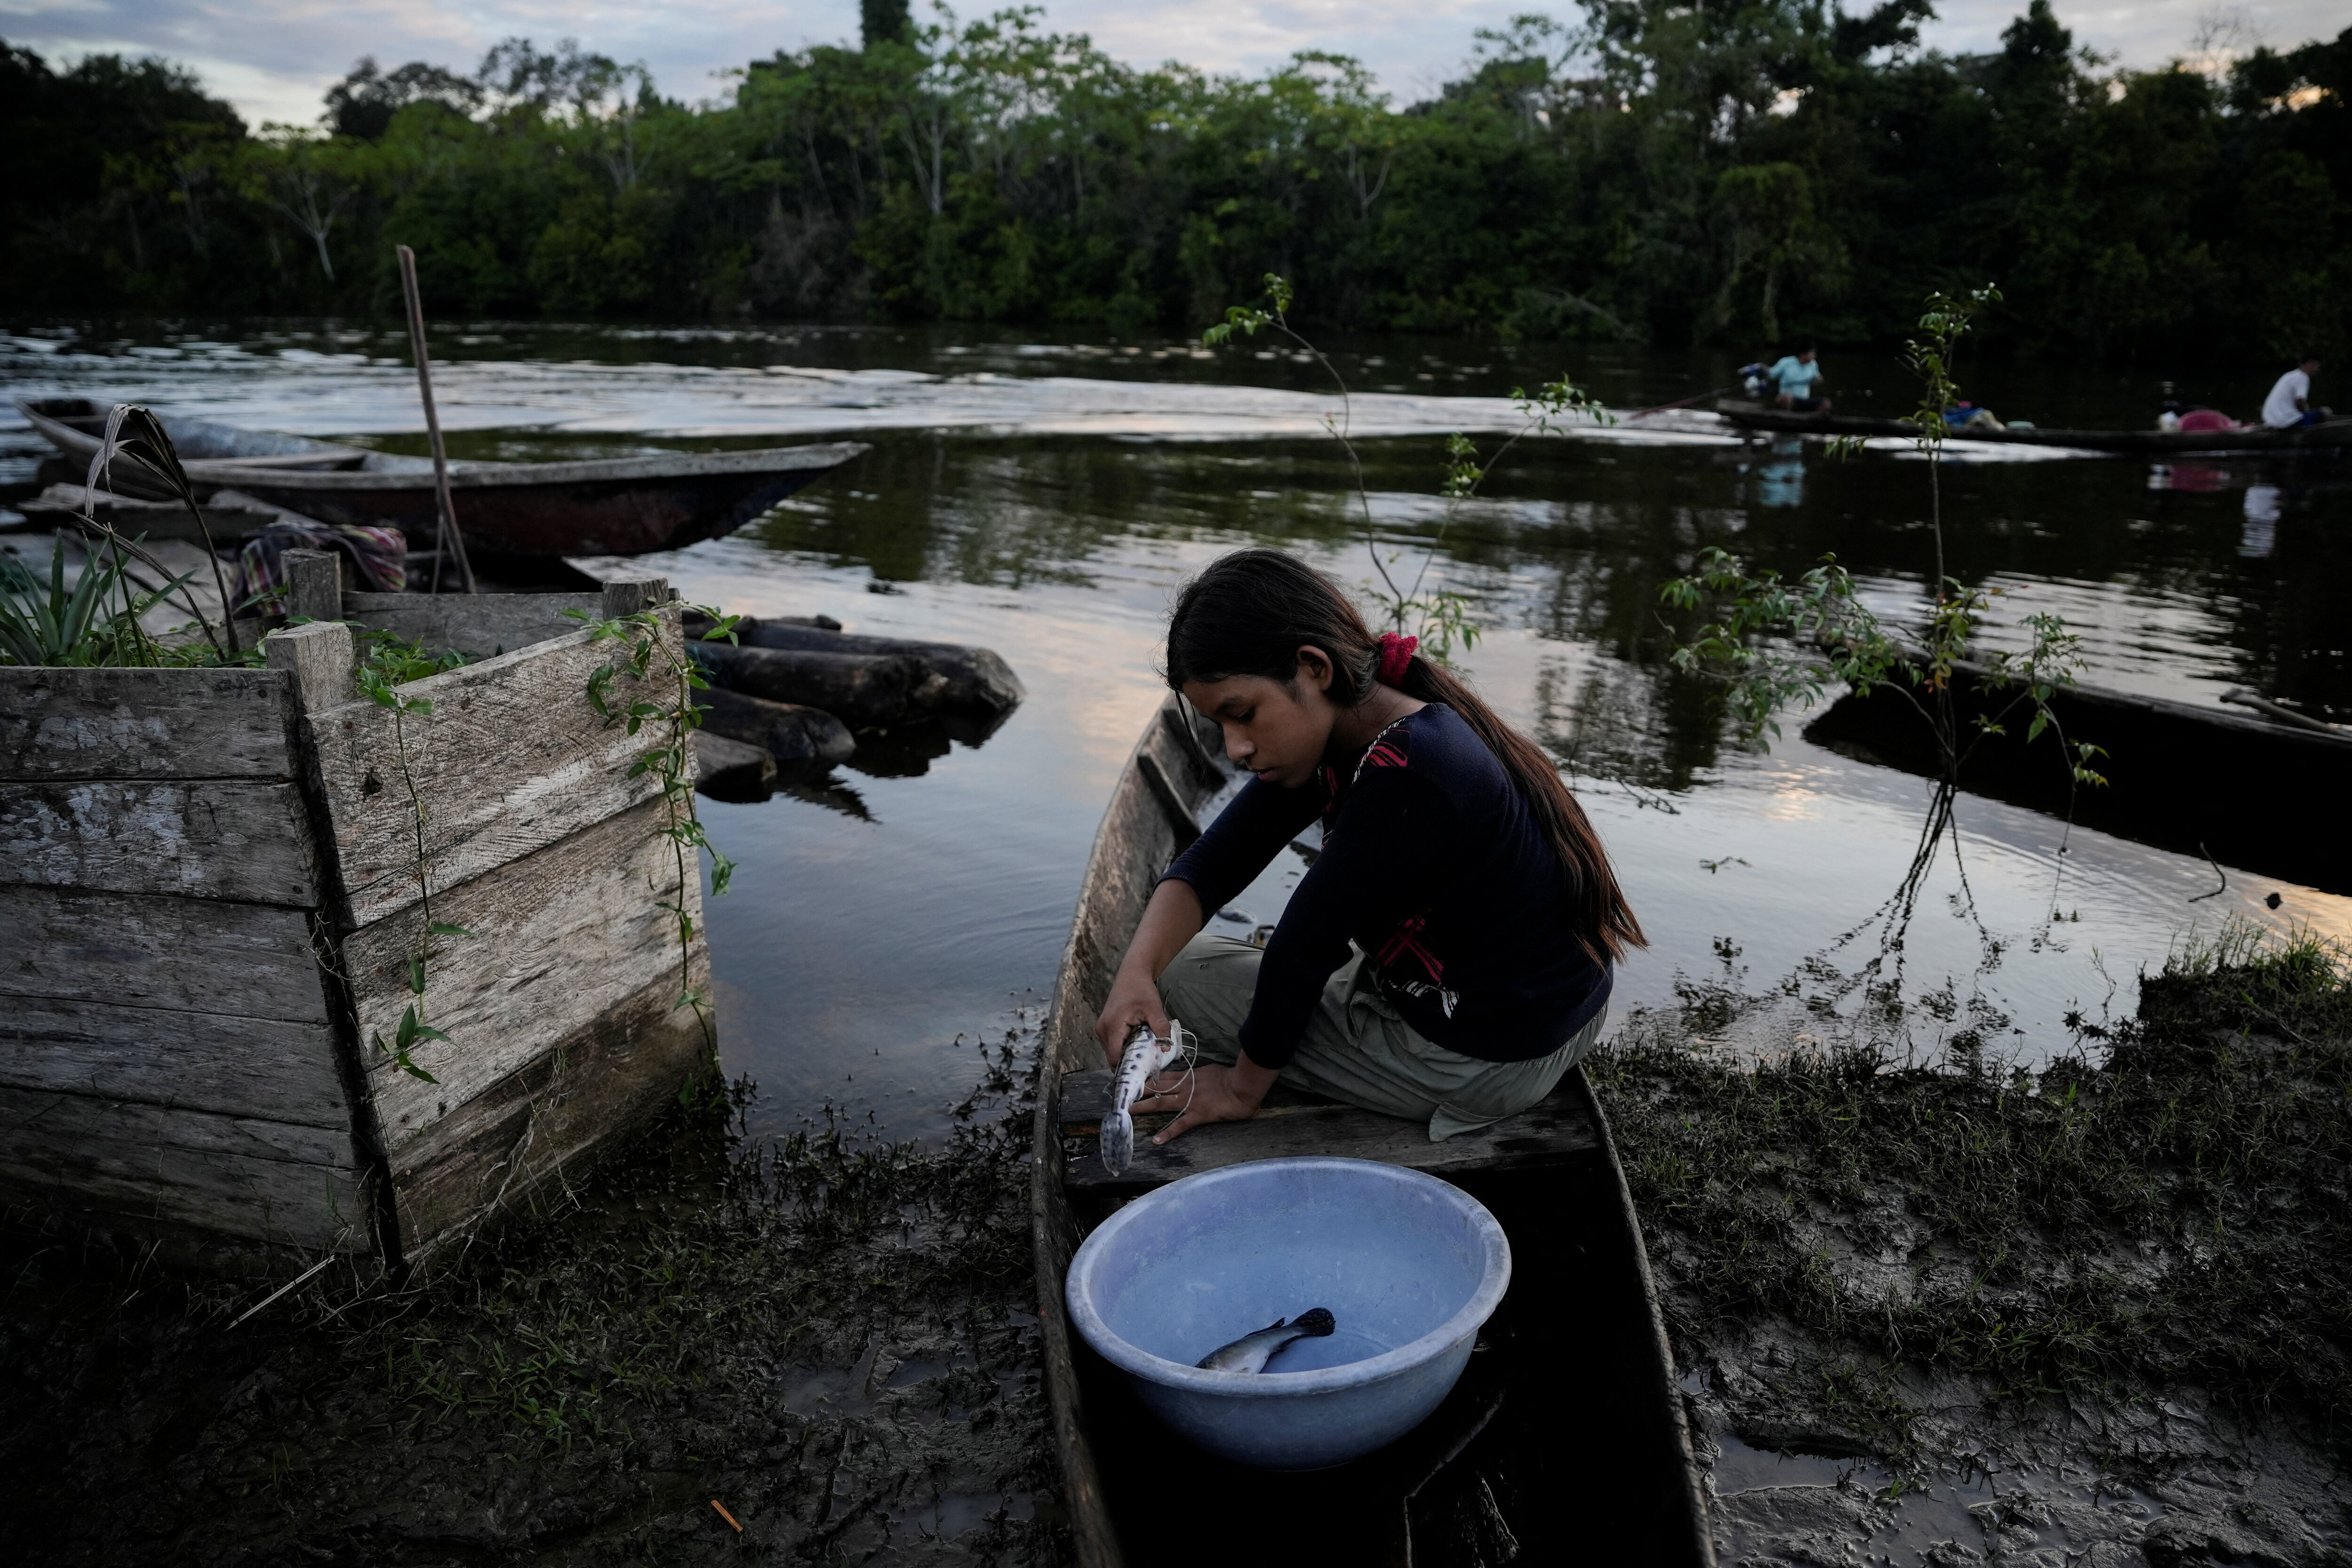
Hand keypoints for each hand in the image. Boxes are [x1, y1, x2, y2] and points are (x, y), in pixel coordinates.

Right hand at [1094, 964, 1168, 1068]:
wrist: (1132, 974)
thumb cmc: (1141, 989)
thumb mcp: (1154, 1008)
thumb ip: (1161, 1028)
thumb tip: (1166, 1048)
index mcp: (1112, 1026)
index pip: (1115, 1057)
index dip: (1128, 1067)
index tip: (1144, 1071)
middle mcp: (1102, 1030)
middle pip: (1113, 1057)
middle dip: (1129, 1062)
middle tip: (1148, 1063)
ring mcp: (1101, 1028)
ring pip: (1112, 1052)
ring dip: (1127, 1054)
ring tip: (1144, 1052)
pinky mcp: (1105, 1027)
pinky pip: (1113, 1044)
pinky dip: (1124, 1047)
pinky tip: (1137, 1043)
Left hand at [1135, 1061, 1266, 1144]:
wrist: (1242, 1085)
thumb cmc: (1231, 1077)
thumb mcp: (1210, 1070)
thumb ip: (1198, 1075)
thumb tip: (1191, 1076)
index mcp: (1188, 1076)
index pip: (1163, 1075)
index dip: (1147, 1077)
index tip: (1133, 1078)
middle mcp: (1185, 1086)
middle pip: (1156, 1087)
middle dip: (1138, 1090)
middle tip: (1122, 1092)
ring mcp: (1189, 1100)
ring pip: (1162, 1103)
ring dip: (1144, 1107)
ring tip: (1128, 1112)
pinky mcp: (1198, 1114)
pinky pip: (1180, 1125)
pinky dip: (1168, 1132)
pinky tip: (1156, 1140)